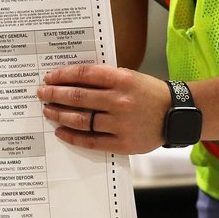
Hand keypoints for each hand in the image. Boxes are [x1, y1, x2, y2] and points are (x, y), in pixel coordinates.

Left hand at [37, 64, 171, 153]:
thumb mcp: (130, 76)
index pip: (84, 74)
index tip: (50, 77)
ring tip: (47, 111)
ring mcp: (121, 124)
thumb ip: (104, 78)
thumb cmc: (150, 93)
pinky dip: (72, 136)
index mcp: (122, 79)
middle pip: (78, 97)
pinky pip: (90, 140)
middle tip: (41, 93)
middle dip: (55, 94)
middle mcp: (120, 101)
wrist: (176, 115)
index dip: (63, 75)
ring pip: (81, 119)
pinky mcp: (122, 143)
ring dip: (59, 114)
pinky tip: (61, 131)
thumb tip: (72, 80)